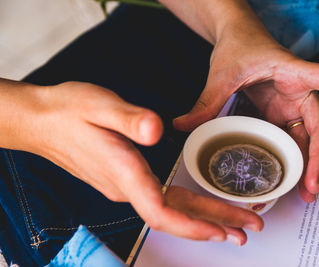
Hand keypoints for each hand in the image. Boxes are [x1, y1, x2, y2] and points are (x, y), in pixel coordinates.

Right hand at [19, 81, 262, 244]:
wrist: (43, 120)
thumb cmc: (70, 112)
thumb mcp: (101, 105)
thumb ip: (130, 119)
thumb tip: (158, 130)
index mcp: (124, 172)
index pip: (161, 212)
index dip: (192, 226)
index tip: (221, 232)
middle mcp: (126, 186)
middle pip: (174, 215)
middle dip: (213, 223)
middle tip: (248, 228)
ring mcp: (125, 185)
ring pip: (171, 209)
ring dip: (203, 217)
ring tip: (233, 224)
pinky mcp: (125, 179)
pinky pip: (162, 200)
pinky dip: (186, 206)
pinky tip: (199, 207)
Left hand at [173, 27, 318, 202]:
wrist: (235, 36)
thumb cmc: (238, 45)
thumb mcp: (221, 74)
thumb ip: (206, 102)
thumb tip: (182, 126)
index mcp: (293, 72)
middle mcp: (298, 90)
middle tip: (311, 188)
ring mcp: (290, 103)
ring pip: (308, 136)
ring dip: (307, 164)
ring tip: (302, 192)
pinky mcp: (280, 111)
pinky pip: (291, 137)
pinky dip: (292, 157)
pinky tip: (287, 176)